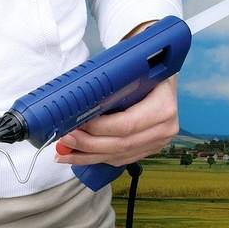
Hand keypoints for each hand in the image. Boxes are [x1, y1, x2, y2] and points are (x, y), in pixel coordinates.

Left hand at [55, 76, 178, 167]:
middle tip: (64, 139)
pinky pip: (120, 159)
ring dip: (87, 156)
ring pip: (118, 156)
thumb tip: (78, 96)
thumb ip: (112, 83)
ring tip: (64, 152)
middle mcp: (164, 128)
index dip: (98, 129)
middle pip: (120, 144)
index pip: (125, 125)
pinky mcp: (149, 148)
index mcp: (162, 106)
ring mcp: (158, 141)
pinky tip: (79, 156)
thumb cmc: (148, 69)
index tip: (75, 125)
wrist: (163, 76)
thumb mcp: (134, 68)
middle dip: (87, 144)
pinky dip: (97, 158)